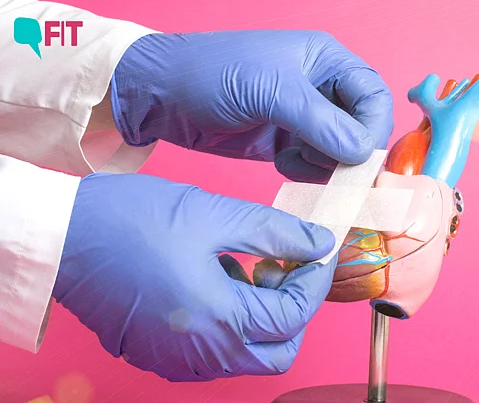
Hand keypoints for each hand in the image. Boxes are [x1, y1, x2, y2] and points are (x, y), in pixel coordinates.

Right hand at [53, 173, 335, 380]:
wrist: (63, 237)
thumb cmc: (130, 221)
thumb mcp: (214, 216)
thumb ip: (275, 233)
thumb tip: (318, 243)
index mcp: (218, 319)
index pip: (294, 316)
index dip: (314, 282)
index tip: (316, 253)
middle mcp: (201, 354)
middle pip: (278, 350)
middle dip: (292, 311)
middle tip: (279, 268)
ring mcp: (177, 360)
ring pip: (247, 355)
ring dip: (260, 318)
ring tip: (238, 267)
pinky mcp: (160, 356)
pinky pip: (214, 354)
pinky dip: (229, 325)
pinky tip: (212, 283)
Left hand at [110, 31, 393, 182]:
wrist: (161, 95)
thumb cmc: (211, 73)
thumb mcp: (270, 89)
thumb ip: (320, 121)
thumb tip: (363, 152)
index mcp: (326, 60)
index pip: (374, 96)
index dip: (373, 127)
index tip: (358, 156)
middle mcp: (322, 87)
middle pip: (363, 126)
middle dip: (352, 152)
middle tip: (333, 171)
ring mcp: (305, 117)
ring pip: (342, 150)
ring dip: (329, 165)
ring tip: (296, 162)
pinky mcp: (288, 142)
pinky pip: (317, 164)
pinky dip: (309, 172)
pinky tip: (283, 164)